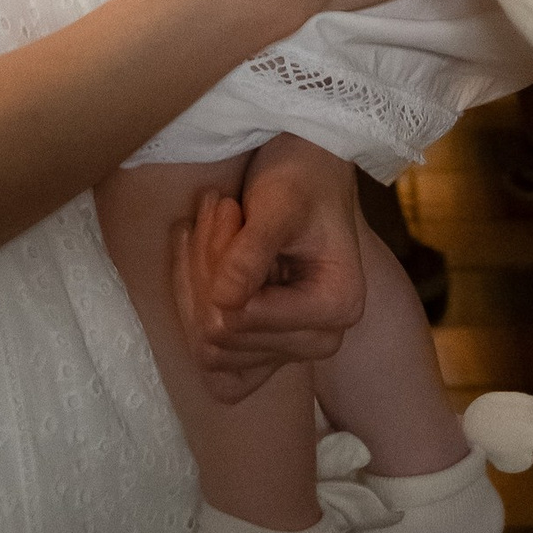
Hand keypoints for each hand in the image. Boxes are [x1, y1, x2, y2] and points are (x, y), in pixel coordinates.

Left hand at [172, 135, 368, 401]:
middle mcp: (320, 340)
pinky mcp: (264, 351)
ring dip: (196, 283)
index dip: (218, 267)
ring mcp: (290, 350)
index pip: (242, 319)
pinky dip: (194, 309)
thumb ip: (251, 253)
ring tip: (209, 227)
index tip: (224, 207)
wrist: (306, 171)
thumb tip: (223, 305)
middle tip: (215, 210)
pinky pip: (211, 361)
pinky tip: (197, 262)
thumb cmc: (300, 177)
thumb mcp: (279, 202)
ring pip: (208, 350)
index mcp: (337, 307)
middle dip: (206, 271)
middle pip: (221, 340)